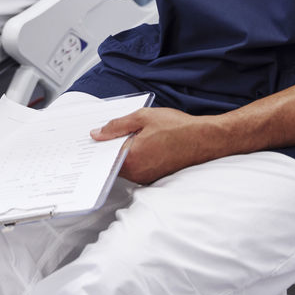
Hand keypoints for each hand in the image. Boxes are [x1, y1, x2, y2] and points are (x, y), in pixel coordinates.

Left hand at [90, 107, 221, 184]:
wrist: (205, 139)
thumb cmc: (178, 127)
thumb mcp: (142, 117)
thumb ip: (116, 126)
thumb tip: (97, 134)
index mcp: (131, 158)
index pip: (103, 155)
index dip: (96, 145)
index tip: (89, 139)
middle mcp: (137, 173)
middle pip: (112, 162)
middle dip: (108, 148)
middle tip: (105, 134)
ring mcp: (147, 177)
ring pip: (125, 166)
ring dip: (122, 152)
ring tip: (126, 135)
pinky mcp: (155, 177)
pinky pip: (137, 168)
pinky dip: (134, 157)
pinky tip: (139, 143)